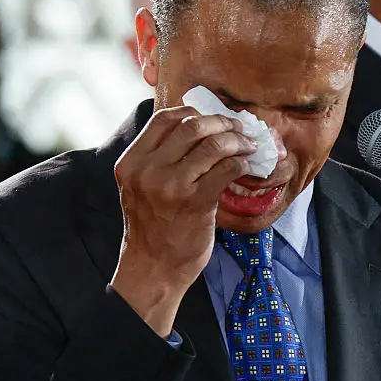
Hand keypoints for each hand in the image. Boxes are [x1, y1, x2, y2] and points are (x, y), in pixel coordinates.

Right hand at [110, 105, 256, 335]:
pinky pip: (227, 169)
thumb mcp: (142, 186)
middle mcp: (147, 170)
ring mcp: (171, 186)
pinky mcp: (195, 202)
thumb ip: (160, 157)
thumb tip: (198, 124)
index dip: (195, 112)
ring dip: (238, 141)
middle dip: (222, 122)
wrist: (154, 268)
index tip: (214, 119)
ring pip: (214, 144)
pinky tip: (248, 167)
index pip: (164, 118)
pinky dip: (243, 163)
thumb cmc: (154, 226)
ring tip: (249, 146)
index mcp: (131, 162)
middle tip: (239, 129)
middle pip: (193, 125)